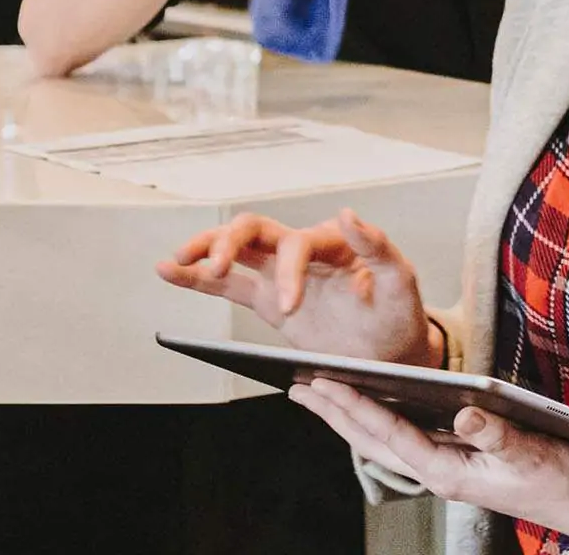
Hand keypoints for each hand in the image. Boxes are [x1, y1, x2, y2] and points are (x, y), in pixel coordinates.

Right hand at [156, 209, 438, 365]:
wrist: (392, 355)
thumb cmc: (399, 317)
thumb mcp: (400, 284)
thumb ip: (377, 247)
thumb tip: (348, 213)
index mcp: (334, 243)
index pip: (296, 244)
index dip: (287, 272)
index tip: (290, 308)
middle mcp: (303, 251)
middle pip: (254, 230)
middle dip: (229, 243)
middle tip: (218, 266)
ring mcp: (283, 275)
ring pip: (235, 249)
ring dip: (206, 250)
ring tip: (177, 259)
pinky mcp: (270, 303)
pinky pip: (228, 287)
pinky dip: (197, 278)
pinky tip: (169, 271)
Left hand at [290, 379, 568, 549]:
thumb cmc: (557, 478)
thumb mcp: (528, 451)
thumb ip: (496, 432)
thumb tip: (466, 412)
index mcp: (448, 471)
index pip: (389, 434)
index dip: (355, 407)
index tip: (323, 385)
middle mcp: (438, 471)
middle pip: (373, 440)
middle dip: (335, 413)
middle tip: (300, 388)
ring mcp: (446, 467)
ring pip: (384, 442)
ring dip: (350, 417)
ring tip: (321, 395)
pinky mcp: (457, 460)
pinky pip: (405, 440)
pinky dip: (380, 421)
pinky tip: (372, 408)